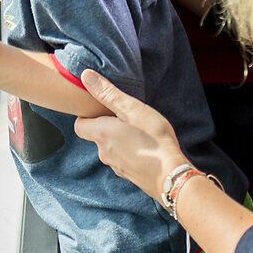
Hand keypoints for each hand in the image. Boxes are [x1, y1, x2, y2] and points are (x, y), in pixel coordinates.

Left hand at [72, 69, 186, 200]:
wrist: (172, 177)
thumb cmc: (153, 140)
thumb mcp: (132, 109)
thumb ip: (108, 93)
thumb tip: (85, 76)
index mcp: (101, 134)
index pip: (79, 126)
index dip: (86, 116)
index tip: (100, 108)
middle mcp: (105, 153)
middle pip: (97, 136)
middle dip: (107, 126)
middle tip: (125, 117)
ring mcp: (118, 167)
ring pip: (112, 149)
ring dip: (120, 140)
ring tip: (139, 131)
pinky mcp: (131, 177)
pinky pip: (125, 160)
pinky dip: (131, 153)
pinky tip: (147, 148)